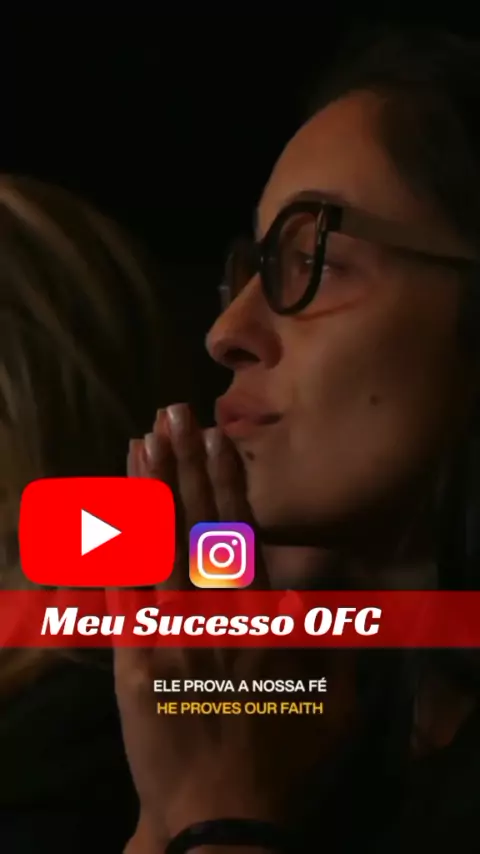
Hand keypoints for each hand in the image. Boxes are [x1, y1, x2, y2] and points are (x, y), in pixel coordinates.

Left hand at [115, 404, 357, 845]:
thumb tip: (313, 585)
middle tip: (172, 414)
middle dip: (184, 465)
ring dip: (148, 492)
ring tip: (141, 441)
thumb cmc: (282, 758)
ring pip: (155, 548)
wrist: (218, 815)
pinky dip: (114, 548)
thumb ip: (326, 636)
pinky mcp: (133, 658)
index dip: (227, 482)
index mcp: (259, 618)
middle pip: (195, 525)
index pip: (240, 534)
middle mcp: (213, 613)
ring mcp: (167, 633)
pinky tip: (107, 510)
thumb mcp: (331, 699)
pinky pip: (120, 593)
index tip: (218, 438)